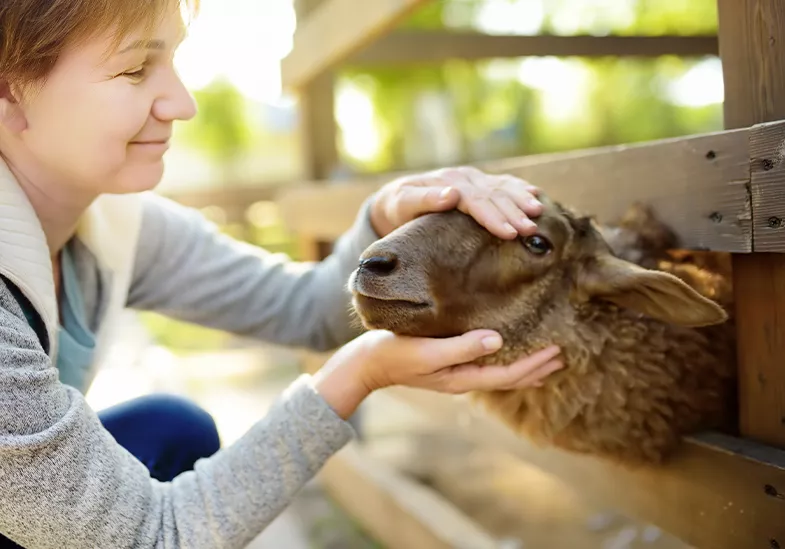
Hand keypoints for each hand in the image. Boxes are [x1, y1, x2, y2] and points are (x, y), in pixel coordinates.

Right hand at [313, 330, 562, 418]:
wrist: (366, 363)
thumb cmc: (394, 353)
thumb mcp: (427, 350)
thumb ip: (462, 347)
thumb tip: (497, 340)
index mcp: (462, 378)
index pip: (508, 375)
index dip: (534, 364)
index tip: (558, 350)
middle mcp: (464, 378)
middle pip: (510, 378)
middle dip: (538, 368)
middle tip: (564, 354)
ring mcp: (456, 373)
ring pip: (500, 372)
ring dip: (526, 366)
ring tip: (546, 357)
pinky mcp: (448, 362)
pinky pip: (487, 364)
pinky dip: (506, 359)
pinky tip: (508, 348)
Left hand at [369, 166, 543, 238]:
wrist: (395, 199)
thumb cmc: (397, 208)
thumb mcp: (402, 204)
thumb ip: (425, 199)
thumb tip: (451, 194)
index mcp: (448, 182)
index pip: (475, 200)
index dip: (493, 216)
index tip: (509, 233)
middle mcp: (463, 178)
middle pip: (493, 195)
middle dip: (513, 212)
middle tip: (530, 230)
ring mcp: (472, 179)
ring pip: (502, 187)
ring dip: (521, 199)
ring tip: (539, 212)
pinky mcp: (478, 183)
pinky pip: (502, 184)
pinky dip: (519, 189)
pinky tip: (536, 194)